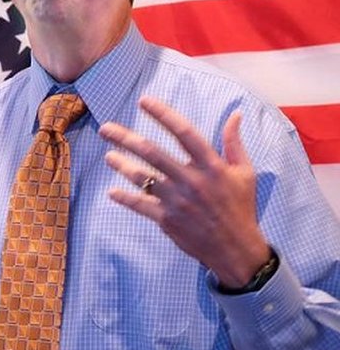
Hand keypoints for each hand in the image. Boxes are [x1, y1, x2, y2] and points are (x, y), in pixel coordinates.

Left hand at [99, 96, 269, 287]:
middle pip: (153, 153)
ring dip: (121, 165)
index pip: (184, 132)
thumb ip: (234, 143)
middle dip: (125, 138)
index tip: (144, 101)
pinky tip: (112, 191)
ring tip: (108, 156)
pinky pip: (140, 205)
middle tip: (105, 128)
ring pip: (142, 177)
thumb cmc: (240, 207)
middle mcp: (192, 181)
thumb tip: (235, 114)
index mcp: (212, 166)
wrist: (235, 249)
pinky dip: (125, 198)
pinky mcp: (167, 219)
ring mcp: (177, 201)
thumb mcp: (245, 173)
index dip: (163, 114)